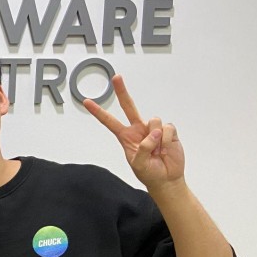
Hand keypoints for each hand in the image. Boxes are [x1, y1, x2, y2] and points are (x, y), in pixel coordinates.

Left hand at [83, 75, 184, 191]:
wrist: (167, 178)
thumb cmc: (149, 173)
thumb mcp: (138, 165)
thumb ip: (142, 150)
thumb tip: (153, 134)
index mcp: (126, 137)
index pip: (109, 121)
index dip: (98, 112)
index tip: (87, 102)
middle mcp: (138, 129)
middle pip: (129, 106)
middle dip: (122, 91)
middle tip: (116, 77)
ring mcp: (153, 128)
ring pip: (154, 120)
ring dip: (157, 138)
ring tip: (158, 151)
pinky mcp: (168, 131)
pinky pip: (168, 128)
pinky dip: (167, 140)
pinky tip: (166, 148)